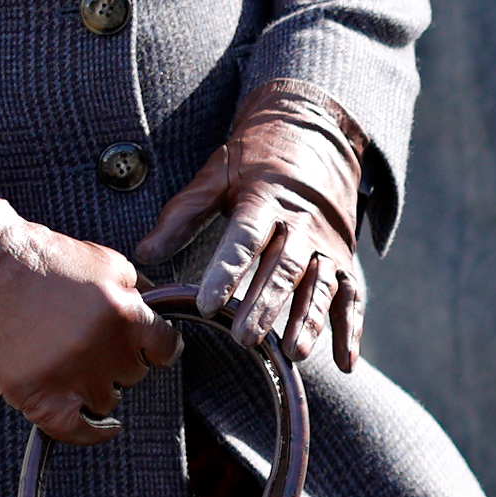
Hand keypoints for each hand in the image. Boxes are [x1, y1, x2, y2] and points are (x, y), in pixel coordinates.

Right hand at [0, 202, 180, 444]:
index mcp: (123, 313)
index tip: (152, 352)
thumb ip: (136, 290)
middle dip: (118, 361)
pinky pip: (75, 430)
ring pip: (107, 400)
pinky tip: (96, 426)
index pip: (164, 348)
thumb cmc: (37, 259)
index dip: (157, 349)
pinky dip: (89, 433)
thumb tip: (155, 313)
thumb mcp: (102, 260)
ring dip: (97, 388)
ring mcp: (69, 374)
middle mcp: (101, 347)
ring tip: (77, 369)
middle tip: (93, 347)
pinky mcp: (36, 394)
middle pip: (133, 374)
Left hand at [135, 78, 367, 366]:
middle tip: (244, 338)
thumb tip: (144, 254)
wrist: (315, 134)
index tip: (207, 304)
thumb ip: (182, 215)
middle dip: (265, 305)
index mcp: (264, 200)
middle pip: (284, 268)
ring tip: (293, 352)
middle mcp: (301, 224)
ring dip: (308, 320)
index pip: (245, 239)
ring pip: (320, 285)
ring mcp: (327, 244)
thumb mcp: (216, 176)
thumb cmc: (255, 160)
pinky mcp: (344, 259)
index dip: (227, 271)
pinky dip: (350, 329)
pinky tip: (345, 362)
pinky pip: (351, 296)